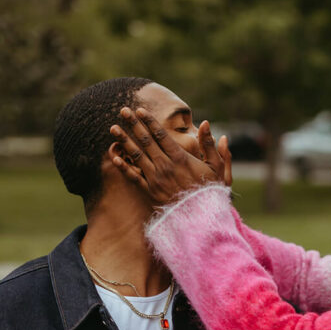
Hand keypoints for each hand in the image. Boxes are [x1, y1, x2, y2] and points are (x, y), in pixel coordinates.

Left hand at [109, 107, 231, 206]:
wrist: (202, 219)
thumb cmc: (211, 192)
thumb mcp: (217, 167)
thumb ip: (209, 145)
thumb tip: (206, 123)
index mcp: (181, 158)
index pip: (161, 135)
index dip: (149, 121)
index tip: (140, 110)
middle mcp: (166, 166)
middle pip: (146, 141)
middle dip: (134, 125)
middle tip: (123, 111)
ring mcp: (156, 179)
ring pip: (137, 156)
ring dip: (124, 140)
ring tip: (113, 128)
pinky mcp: (150, 192)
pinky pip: (134, 177)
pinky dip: (123, 166)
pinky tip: (114, 156)